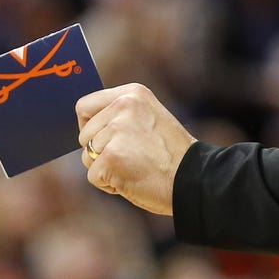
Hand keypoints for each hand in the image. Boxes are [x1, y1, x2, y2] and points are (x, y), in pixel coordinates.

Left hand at [76, 83, 196, 215]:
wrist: (194, 177)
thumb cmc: (172, 154)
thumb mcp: (149, 118)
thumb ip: (121, 116)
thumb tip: (86, 128)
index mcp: (132, 93)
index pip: (85, 105)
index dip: (90, 126)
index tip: (105, 138)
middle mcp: (122, 106)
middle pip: (84, 135)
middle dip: (100, 151)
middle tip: (131, 157)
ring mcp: (116, 130)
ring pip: (87, 156)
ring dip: (106, 168)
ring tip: (135, 166)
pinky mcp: (110, 156)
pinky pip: (94, 176)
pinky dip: (110, 184)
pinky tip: (133, 178)